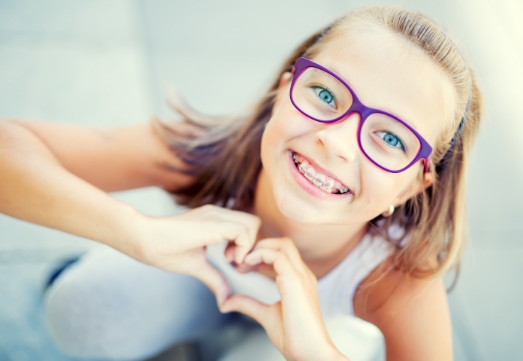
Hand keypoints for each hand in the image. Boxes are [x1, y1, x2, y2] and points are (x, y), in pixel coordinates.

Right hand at [131, 204, 259, 303]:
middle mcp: (219, 214)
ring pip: (252, 224)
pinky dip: (243, 247)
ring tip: (231, 262)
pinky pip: (244, 230)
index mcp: (216, 221)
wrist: (144, 239)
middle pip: (254, 223)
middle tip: (236, 265)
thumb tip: (225, 299)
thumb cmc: (164, 250)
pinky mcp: (214, 222)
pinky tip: (228, 260)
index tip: (234, 265)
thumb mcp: (197, 266)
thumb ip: (215, 278)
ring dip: (248, 247)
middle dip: (253, 246)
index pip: (247, 227)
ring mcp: (217, 216)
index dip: (247, 247)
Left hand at [220, 238, 346, 360]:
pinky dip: (260, 255)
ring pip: (282, 244)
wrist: (310, 353)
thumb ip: (249, 305)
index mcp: (299, 280)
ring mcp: (301, 276)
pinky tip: (247, 264)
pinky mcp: (296, 282)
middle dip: (259, 245)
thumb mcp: (266, 315)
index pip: (281, 253)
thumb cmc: (295, 338)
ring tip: (241, 261)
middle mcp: (302, 274)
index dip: (260, 253)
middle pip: (283, 243)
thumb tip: (228, 302)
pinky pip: (278, 256)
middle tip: (238, 259)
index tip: (241, 265)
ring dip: (258, 248)